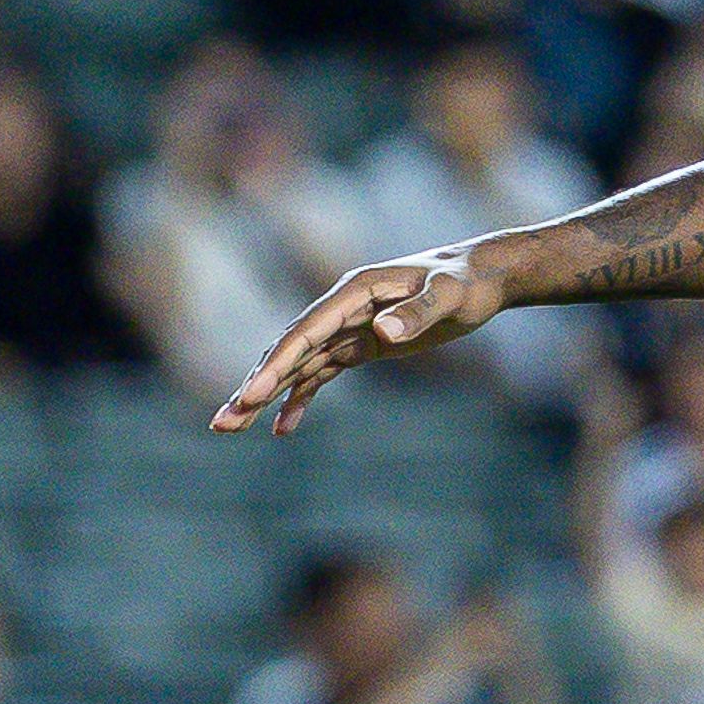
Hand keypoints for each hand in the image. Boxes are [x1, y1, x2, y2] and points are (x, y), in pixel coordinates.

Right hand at [209, 243, 510, 434]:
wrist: (481, 276)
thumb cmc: (466, 282)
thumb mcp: (448, 297)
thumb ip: (416, 313)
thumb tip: (381, 333)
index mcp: (353, 291)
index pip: (304, 332)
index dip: (275, 365)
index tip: (251, 395)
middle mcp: (341, 307)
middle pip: (287, 350)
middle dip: (254, 387)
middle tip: (222, 423)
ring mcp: (348, 326)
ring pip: (297, 364)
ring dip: (265, 395)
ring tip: (231, 427)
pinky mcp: (361, 342)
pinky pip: (321, 372)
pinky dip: (300, 397)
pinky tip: (282, 427)